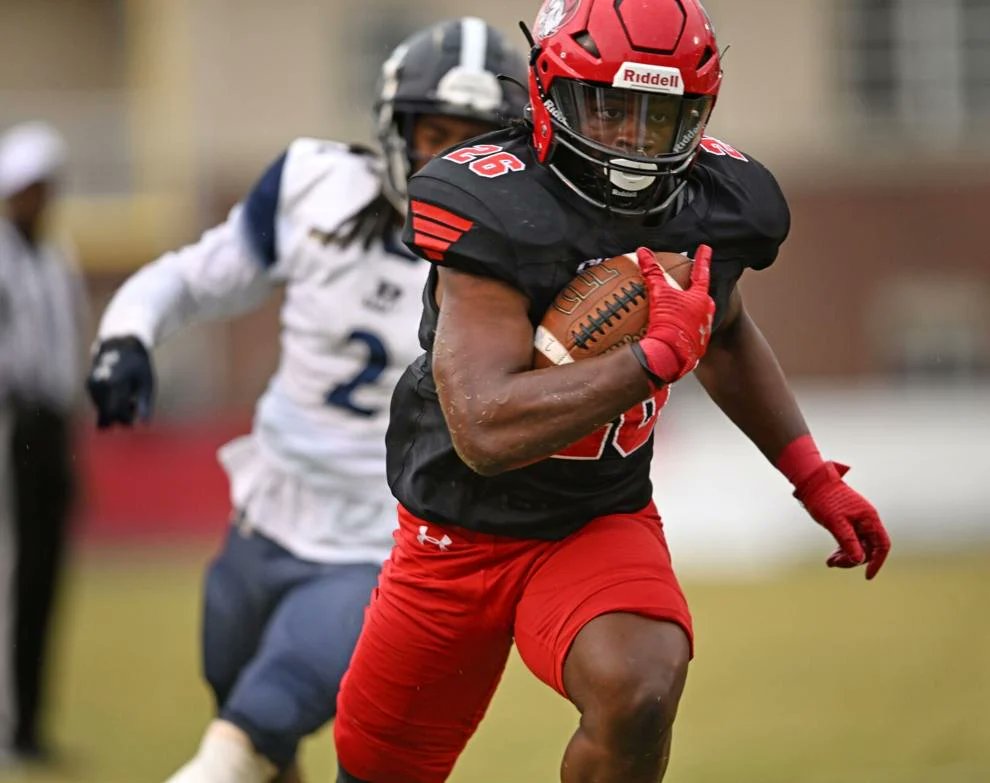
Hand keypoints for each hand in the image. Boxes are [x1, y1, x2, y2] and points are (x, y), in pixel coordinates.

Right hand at [86, 336, 154, 428]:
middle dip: (119, 419)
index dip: (126, 420)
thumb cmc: (138, 366)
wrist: (120, 345)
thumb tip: (145, 425)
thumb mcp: (146, 384)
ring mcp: (92, 384)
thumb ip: (145, 405)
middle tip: (133, 408)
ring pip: (101, 411)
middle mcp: (100, 383)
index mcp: (116, 382)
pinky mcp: (89, 385)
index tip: (135, 417)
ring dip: (114, 411)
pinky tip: (119, 395)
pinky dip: (109, 405)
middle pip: (106, 415)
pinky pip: (99, 404)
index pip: (116, 412)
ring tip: (129, 399)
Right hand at [632, 244, 715, 385]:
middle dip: (698, 290)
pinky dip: (682, 327)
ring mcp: (703, 331)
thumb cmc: (669, 321)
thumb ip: (652, 272)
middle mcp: (707, 314)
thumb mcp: (659, 294)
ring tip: (679, 308)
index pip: (702, 272)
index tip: (705, 248)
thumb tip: (643, 251)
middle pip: (703, 296)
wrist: (670, 355)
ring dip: (690, 310)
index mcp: (701, 298)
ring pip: (698, 315)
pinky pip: (689, 332)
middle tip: (691, 283)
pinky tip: (671, 329)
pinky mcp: (695, 347)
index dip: (702, 259)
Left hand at [794, 461, 890, 578]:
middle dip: (853, 559)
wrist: (813, 482)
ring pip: (858, 546)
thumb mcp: (836, 522)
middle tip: (834, 563)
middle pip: (868, 548)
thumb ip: (848, 541)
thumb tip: (859, 560)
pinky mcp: (848, 523)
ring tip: (830, 562)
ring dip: (846, 556)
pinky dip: (842, 550)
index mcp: (869, 519)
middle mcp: (867, 521)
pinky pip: (850, 542)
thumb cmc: (825, 499)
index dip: (877, 562)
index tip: (867, 576)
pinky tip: (831, 558)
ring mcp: (858, 522)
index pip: (882, 545)